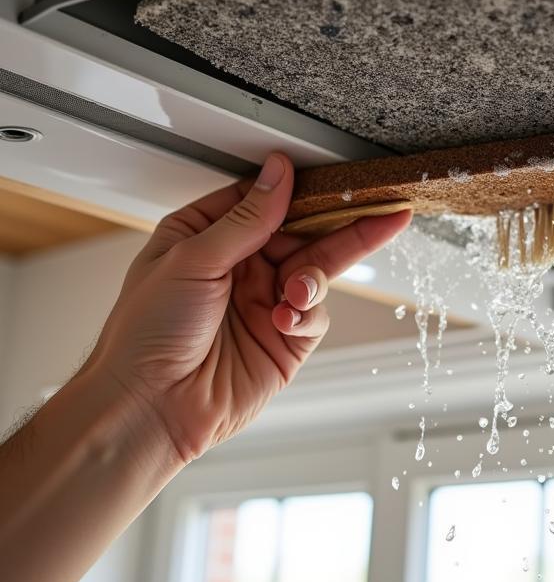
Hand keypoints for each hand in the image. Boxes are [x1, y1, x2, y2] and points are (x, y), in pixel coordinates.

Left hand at [83, 153, 410, 463]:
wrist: (150, 408)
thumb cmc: (146, 334)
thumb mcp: (193, 259)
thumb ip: (247, 217)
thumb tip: (278, 173)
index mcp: (208, 236)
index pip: (266, 200)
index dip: (300, 190)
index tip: (334, 181)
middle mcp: (240, 266)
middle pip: (303, 233)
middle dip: (340, 225)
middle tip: (380, 210)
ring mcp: (265, 301)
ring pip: (317, 270)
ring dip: (315, 276)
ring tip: (300, 290)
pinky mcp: (286, 339)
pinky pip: (316, 314)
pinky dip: (308, 312)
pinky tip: (286, 318)